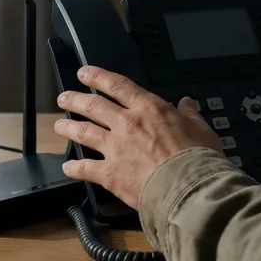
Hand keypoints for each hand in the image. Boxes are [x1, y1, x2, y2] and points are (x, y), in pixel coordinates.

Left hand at [54, 66, 223, 209]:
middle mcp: (127, 124)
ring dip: (68, 128)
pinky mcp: (109, 173)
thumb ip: (191, 115)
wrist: (188, 187)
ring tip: (58, 125)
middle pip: (93, 106)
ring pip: (84, 132)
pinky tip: (67, 167)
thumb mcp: (202, 129)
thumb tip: (187, 104)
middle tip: (64, 98)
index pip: (118, 85)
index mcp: (149, 109)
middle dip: (75, 99)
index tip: (85, 73)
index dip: (98, 77)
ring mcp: (115, 148)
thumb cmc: (198, 158)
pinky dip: (74, 168)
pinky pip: (85, 168)